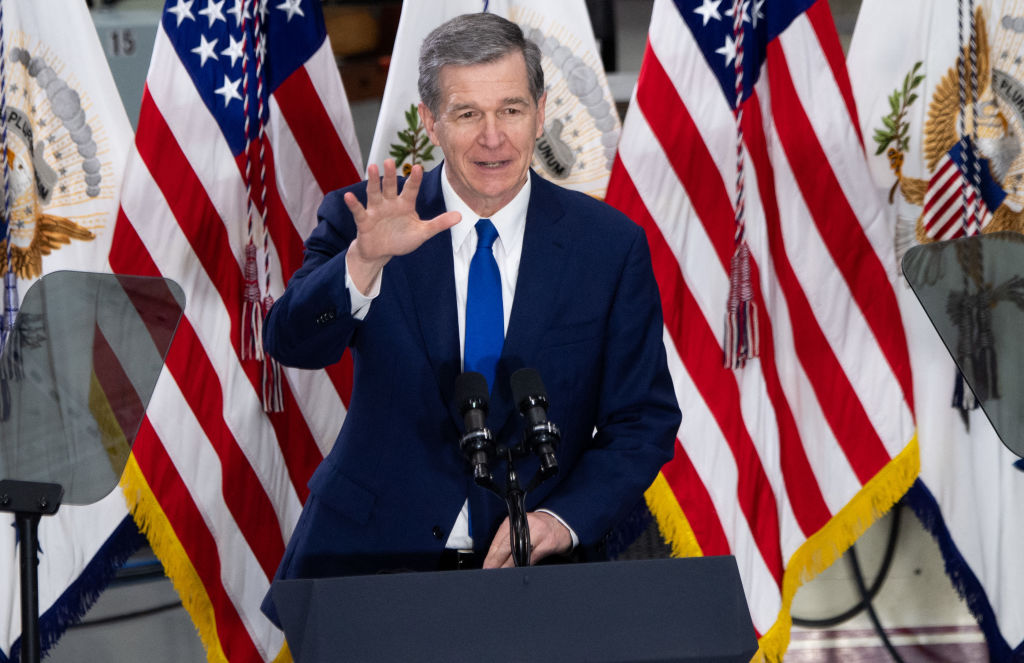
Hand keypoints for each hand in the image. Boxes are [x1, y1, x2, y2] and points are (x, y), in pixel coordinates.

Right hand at [344, 159, 460, 292]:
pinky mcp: (364, 220)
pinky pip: (358, 210)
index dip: (415, 179)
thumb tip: (460, 216)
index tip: (419, 167)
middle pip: (390, 186)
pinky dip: (354, 204)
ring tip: (372, 167)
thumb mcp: (422, 233)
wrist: (381, 252)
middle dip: (390, 175)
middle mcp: (390, 203)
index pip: (411, 189)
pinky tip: (349, 196)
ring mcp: (376, 210)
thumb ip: (439, 224)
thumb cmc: (402, 239)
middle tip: (390, 161)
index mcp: (405, 204)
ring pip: (374, 193)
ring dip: (373, 181)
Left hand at [482, 511, 572, 568]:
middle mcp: (525, 525)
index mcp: (514, 522)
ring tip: (502, 575)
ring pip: (519, 553)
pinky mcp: (547, 543)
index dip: (491, 555)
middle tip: (490, 571)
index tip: (486, 565)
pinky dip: (524, 566)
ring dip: (509, 566)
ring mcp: (537, 533)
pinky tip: (518, 571)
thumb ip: (507, 541)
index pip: (499, 540)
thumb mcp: (520, 530)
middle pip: (506, 546)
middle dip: (497, 561)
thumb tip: (493, 560)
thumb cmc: (537, 529)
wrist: (559, 524)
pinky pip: (532, 558)